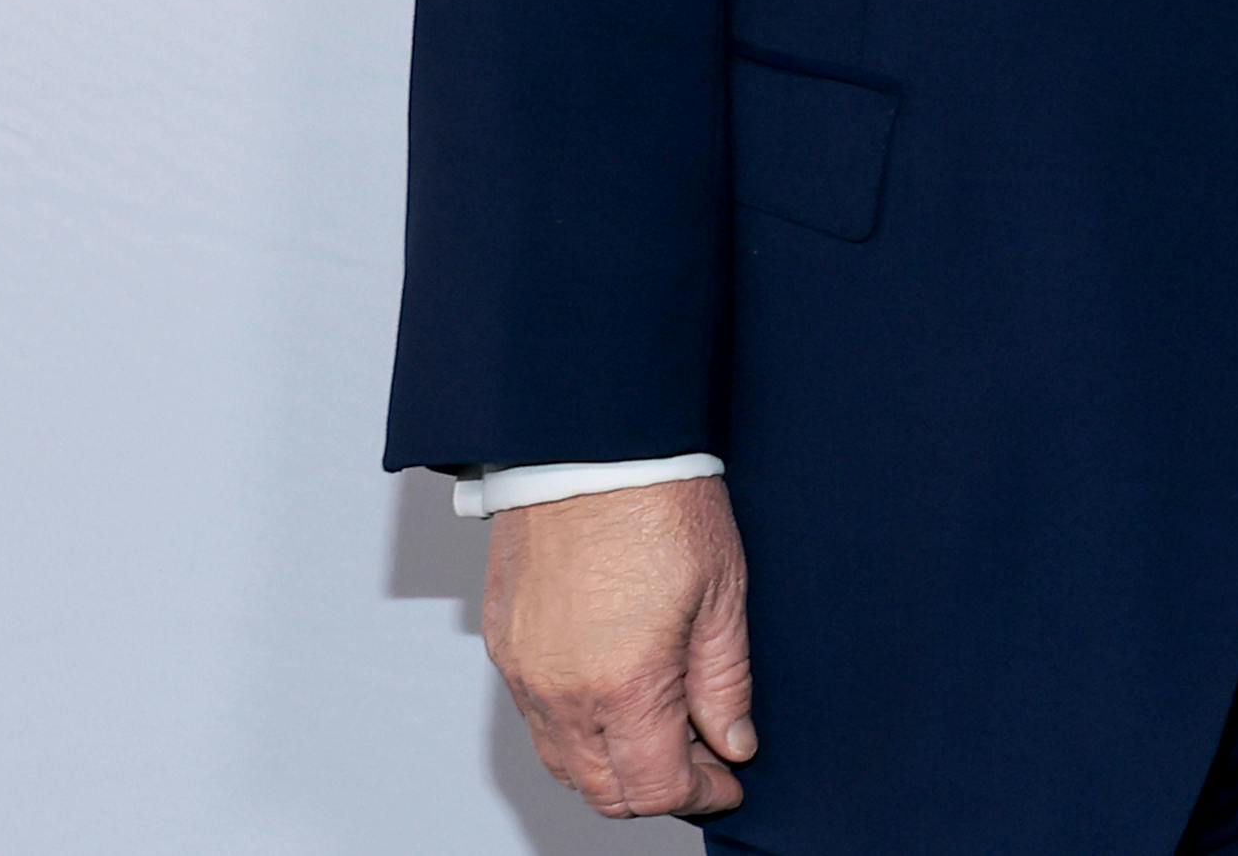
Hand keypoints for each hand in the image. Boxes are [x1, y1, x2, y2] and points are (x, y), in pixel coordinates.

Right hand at [483, 475, 758, 820]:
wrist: (589, 444)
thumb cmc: (658, 503)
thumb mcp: (722, 594)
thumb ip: (725, 682)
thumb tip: (733, 742)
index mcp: (624, 686)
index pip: (657, 789)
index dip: (702, 793)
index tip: (729, 779)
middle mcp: (563, 693)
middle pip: (605, 790)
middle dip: (658, 788)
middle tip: (701, 756)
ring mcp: (525, 672)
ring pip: (565, 762)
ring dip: (613, 763)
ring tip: (661, 726)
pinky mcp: (504, 646)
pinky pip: (536, 718)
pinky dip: (576, 728)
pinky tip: (615, 694)